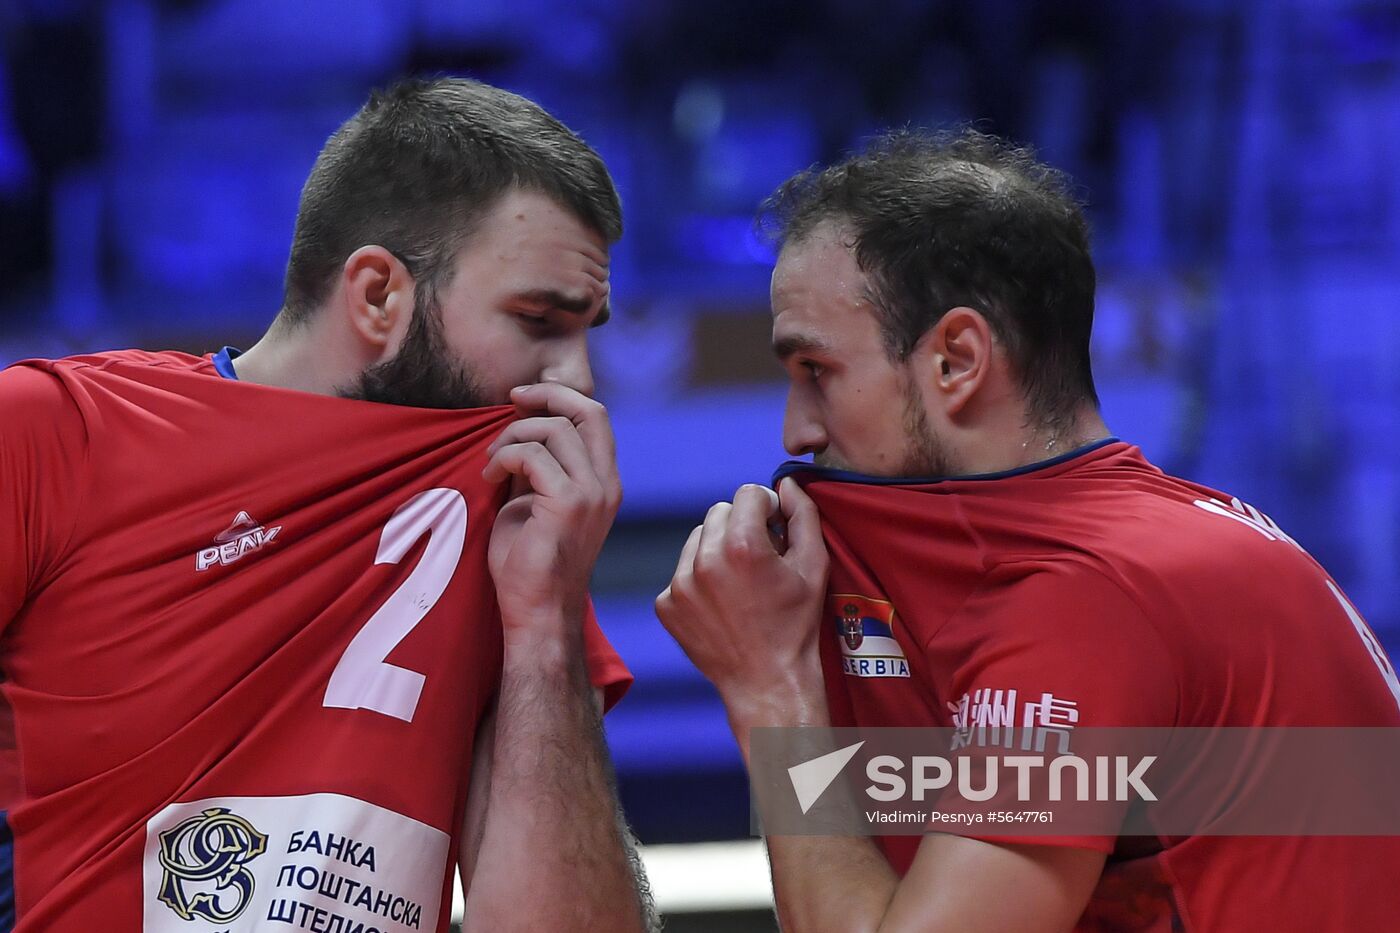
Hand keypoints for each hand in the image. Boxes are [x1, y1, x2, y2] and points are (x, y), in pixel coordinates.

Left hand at [484, 383, 621, 633]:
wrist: (537, 613)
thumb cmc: (529, 564)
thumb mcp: (533, 502)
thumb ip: (536, 466)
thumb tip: (518, 429)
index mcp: (604, 483)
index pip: (595, 418)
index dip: (560, 397)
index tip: (522, 399)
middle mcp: (607, 484)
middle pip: (589, 410)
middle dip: (547, 395)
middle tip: (512, 399)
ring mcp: (592, 494)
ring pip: (555, 429)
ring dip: (513, 435)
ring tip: (491, 460)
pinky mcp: (569, 504)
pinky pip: (534, 456)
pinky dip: (505, 456)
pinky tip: (489, 476)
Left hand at [656, 478, 827, 705]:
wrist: (766, 681)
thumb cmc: (796, 625)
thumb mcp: (814, 567)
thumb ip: (803, 515)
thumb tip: (786, 484)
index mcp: (742, 546)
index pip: (748, 493)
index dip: (767, 507)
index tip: (775, 529)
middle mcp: (704, 561)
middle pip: (719, 511)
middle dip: (740, 526)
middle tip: (759, 557)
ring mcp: (679, 584)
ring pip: (697, 539)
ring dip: (717, 549)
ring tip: (739, 581)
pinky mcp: (665, 604)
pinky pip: (681, 571)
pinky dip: (699, 579)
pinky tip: (721, 602)